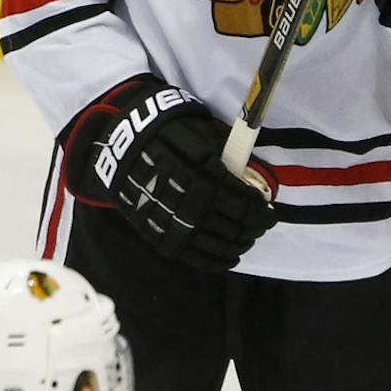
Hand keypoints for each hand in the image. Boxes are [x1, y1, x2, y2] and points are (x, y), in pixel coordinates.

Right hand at [61, 77, 276, 270]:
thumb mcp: (201, 130)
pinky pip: (185, 252)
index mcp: (188, 162)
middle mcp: (174, 189)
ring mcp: (160, 211)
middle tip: (264, 225)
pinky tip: (230, 258)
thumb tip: (256, 179)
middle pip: (221, 218)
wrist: (121, 142)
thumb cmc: (171, 131)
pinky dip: (211, 260)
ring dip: (235, 244)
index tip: (269, 211)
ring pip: (205, 238)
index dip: (254, 208)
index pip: (231, 194)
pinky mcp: (150, 228)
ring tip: (250, 239)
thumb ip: (228, 153)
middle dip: (248, 226)